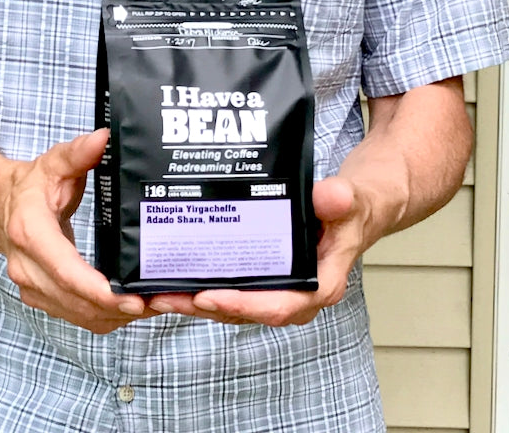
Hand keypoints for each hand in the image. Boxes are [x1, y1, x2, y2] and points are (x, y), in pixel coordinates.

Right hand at [0, 128, 149, 333]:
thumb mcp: (53, 163)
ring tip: (153, 305)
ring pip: (80, 317)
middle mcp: (27, 268)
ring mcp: (33, 288)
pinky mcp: (42, 300)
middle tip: (160, 302)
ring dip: (117, 316)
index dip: (99, 290)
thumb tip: (104, 138)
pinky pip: (78, 318)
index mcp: (30, 233)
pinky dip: (106, 317)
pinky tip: (130, 307)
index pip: (65, 271)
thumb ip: (78, 152)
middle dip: (119, 307)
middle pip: (77, 302)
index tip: (131, 298)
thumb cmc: (30, 186)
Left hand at [144, 176, 365, 327]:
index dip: (243, 306)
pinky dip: (203, 287)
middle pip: (245, 311)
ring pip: (232, 304)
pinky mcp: (262, 278)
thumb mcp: (347, 201)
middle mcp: (295, 296)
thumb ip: (339, 201)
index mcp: (319, 286)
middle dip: (204, 306)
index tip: (209, 297)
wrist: (349, 211)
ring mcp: (276, 289)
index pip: (278, 307)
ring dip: (196, 301)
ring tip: (158, 293)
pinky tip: (174, 277)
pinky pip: (231, 289)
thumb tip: (329, 197)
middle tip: (165, 296)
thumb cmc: (349, 211)